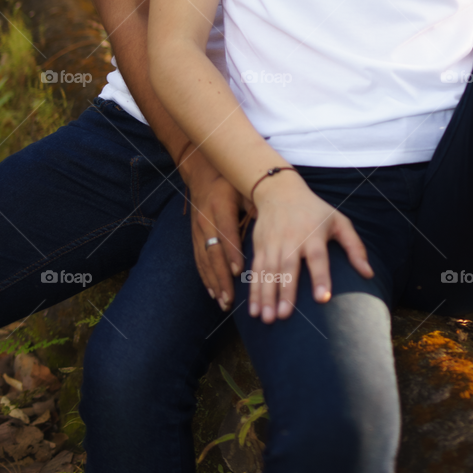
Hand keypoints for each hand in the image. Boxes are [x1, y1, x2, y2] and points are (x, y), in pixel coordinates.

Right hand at [180, 151, 244, 308]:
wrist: (202, 170)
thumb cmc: (230, 181)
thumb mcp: (244, 188)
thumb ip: (257, 206)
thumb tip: (278, 225)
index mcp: (220, 206)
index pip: (226, 233)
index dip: (231, 252)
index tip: (238, 271)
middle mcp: (206, 220)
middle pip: (213, 253)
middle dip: (221, 277)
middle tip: (231, 299)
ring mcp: (198, 230)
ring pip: (205, 260)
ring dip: (214, 282)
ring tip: (223, 302)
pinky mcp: (194, 236)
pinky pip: (199, 260)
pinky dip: (205, 277)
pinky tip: (212, 293)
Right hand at [249, 171, 372, 322]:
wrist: (279, 191)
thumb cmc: (315, 211)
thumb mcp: (339, 222)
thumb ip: (355, 247)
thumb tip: (369, 274)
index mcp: (314, 234)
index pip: (318, 257)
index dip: (320, 277)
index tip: (322, 298)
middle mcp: (291, 239)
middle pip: (288, 267)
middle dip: (285, 292)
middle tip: (284, 317)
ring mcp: (273, 244)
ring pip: (268, 272)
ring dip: (266, 296)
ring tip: (267, 319)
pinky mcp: (259, 247)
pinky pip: (256, 272)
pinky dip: (253, 291)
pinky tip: (254, 310)